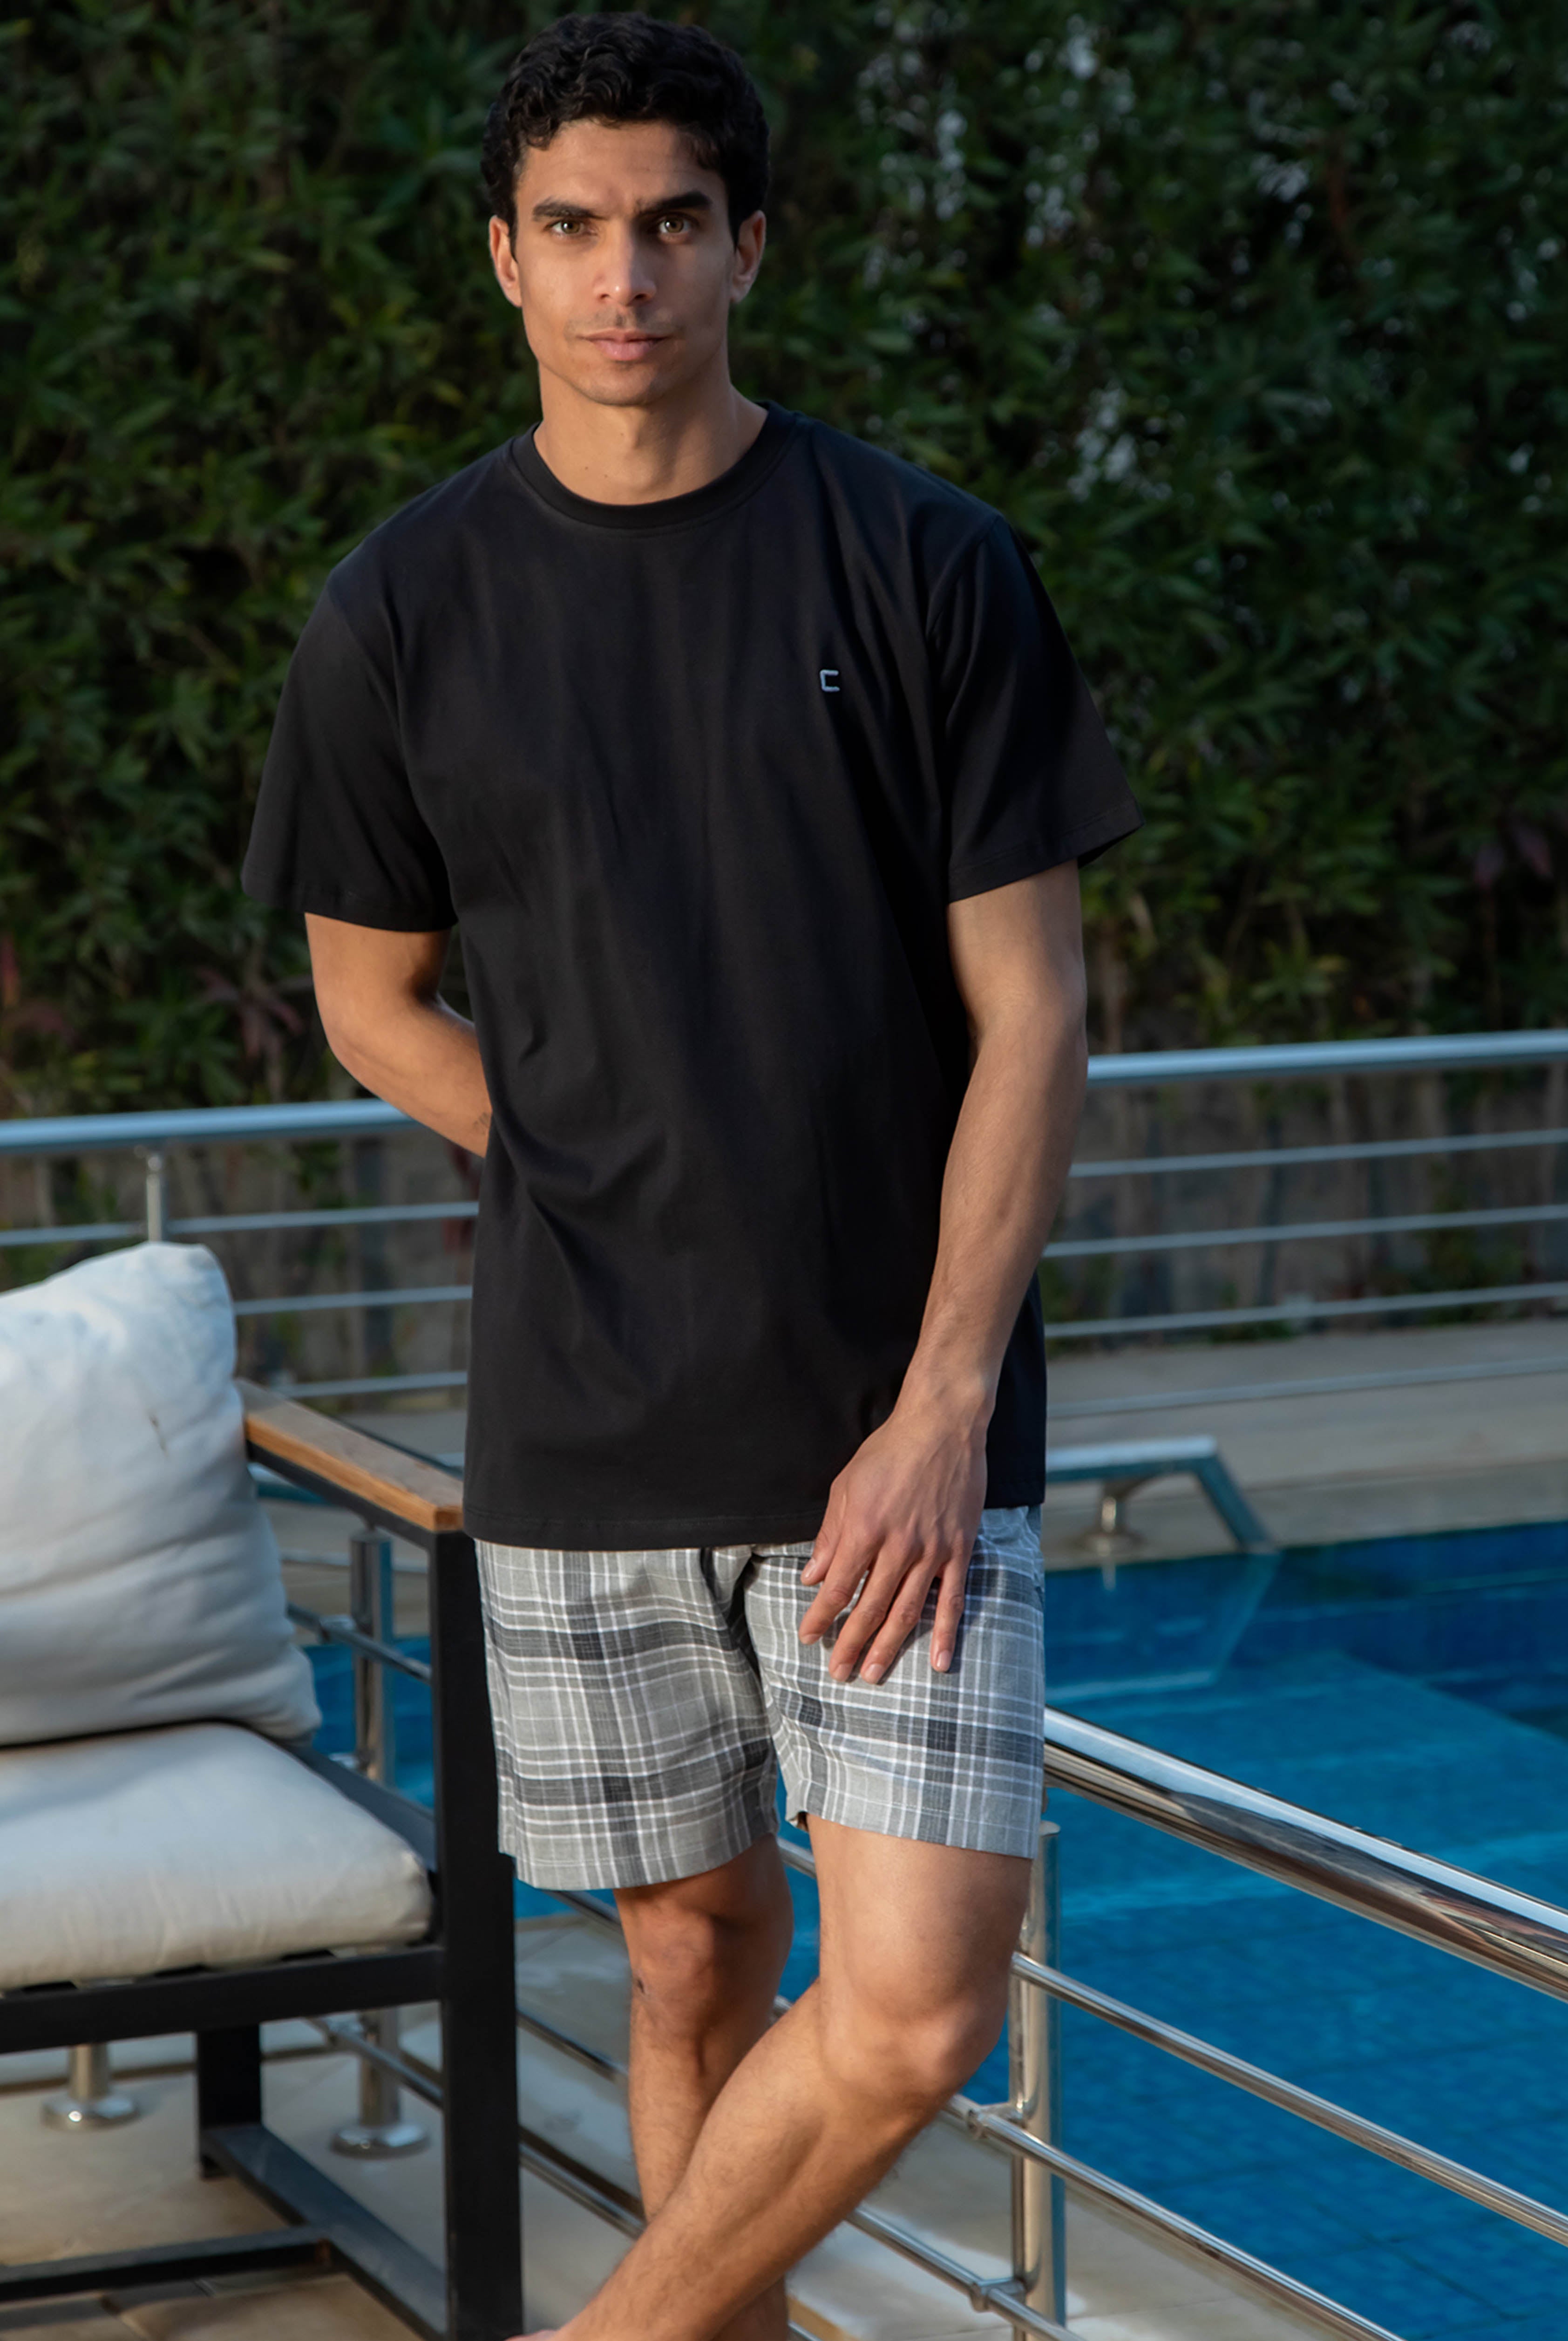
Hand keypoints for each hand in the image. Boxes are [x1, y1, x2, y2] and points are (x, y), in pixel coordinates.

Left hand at [798, 1389, 987, 1683]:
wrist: (942, 1425)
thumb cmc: (889, 1451)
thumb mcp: (846, 1487)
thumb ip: (830, 1536)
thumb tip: (811, 1578)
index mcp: (863, 1528)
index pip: (837, 1586)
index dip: (821, 1616)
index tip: (808, 1638)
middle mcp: (897, 1545)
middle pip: (870, 1607)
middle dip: (850, 1643)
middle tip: (837, 1673)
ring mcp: (932, 1550)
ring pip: (907, 1610)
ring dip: (889, 1646)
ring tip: (873, 1673)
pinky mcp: (959, 1549)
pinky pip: (952, 1599)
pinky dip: (946, 1633)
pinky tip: (940, 1661)